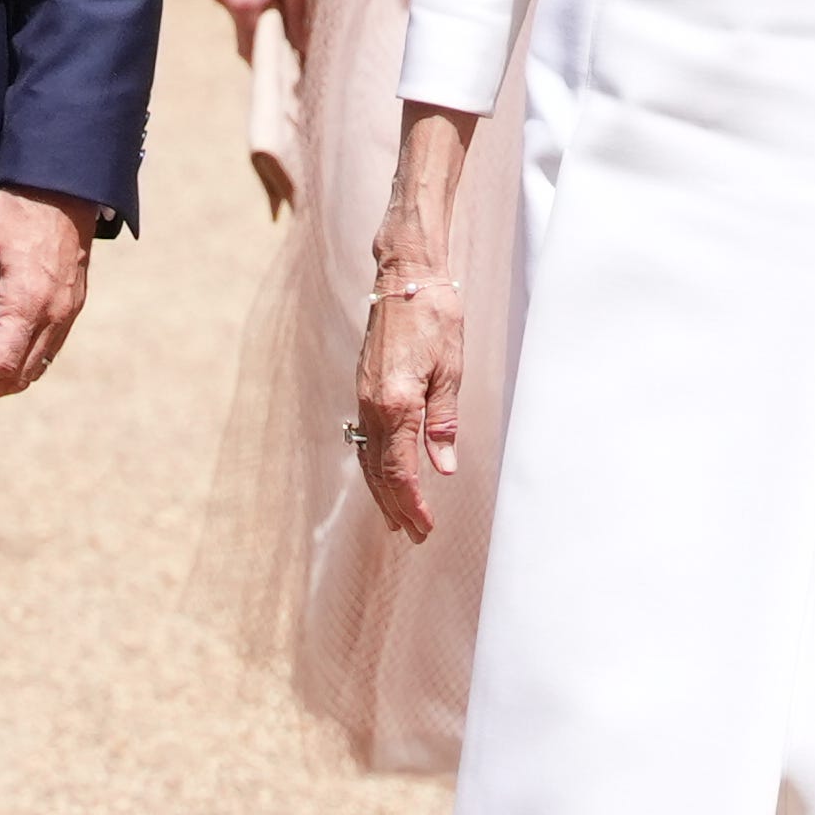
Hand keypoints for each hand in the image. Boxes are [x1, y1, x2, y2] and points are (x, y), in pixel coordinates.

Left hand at [0, 186, 96, 403]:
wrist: (62, 187)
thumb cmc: (16, 211)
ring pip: (35, 369)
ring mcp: (68, 313)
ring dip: (0, 385)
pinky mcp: (72, 306)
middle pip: (18, 377)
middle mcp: (55, 315)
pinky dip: (21, 367)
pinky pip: (48, 352)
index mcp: (30, 303)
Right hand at [204, 0, 317, 66]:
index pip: (250, 48)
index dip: (265, 61)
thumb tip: (301, 49)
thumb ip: (298, 20)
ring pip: (235, 12)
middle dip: (260, 37)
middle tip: (283, 34)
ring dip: (252, 12)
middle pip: (241, 32)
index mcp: (244, 2)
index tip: (277, 69)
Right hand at [351, 265, 465, 538]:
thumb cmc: (435, 317)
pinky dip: (374, 465)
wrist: (404, 278)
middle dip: (396, 505)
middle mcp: (372, 405)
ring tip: (395, 518)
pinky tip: (382, 476)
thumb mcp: (451, 370)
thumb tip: (442, 467)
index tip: (425, 527)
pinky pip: (365, 438)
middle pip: (380, 471)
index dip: (413, 502)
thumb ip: (443, 421)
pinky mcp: (363, 388)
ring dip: (381, 490)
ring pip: (368, 457)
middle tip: (413, 536)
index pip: (401, 469)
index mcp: (397, 403)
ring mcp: (363, 396)